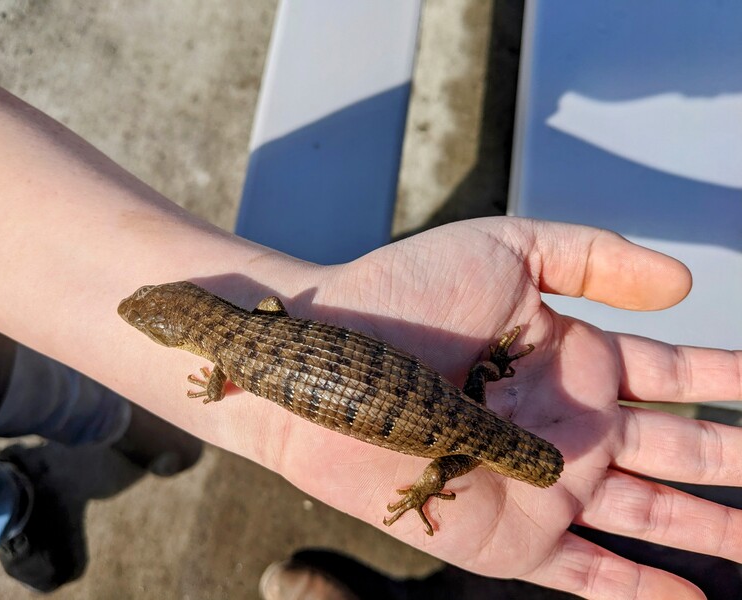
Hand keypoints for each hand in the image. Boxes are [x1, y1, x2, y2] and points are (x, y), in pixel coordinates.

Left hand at [261, 217, 739, 598]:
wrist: (326, 356)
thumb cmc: (402, 293)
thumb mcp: (506, 250)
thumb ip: (592, 258)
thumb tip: (684, 281)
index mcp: (574, 361)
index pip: (678, 375)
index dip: (730, 381)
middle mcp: (569, 426)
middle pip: (680, 451)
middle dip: (735, 461)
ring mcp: (544, 485)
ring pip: (652, 516)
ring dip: (709, 531)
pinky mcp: (509, 537)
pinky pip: (589, 574)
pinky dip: (642, 592)